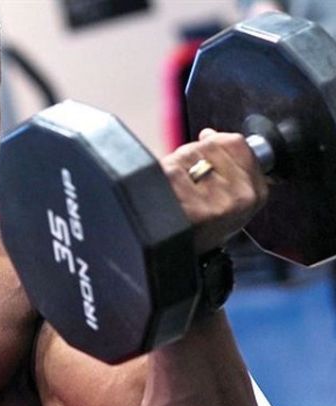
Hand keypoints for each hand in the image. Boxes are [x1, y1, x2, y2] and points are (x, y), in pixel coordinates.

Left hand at [161, 129, 269, 252]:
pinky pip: (171, 168)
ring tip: (176, 190)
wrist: (177, 259)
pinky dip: (162, 176)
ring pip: (189, 154)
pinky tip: (165, 194)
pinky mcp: (187, 202)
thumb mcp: (230, 201)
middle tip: (187, 180)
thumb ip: (231, 166)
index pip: (238, 144)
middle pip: (211, 145)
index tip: (208, 158)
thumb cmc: (200, 229)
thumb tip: (210, 134)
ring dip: (176, 165)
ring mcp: (214, 200)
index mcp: (255, 194)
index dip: (217, 145)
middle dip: (194, 155)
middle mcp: (239, 198)